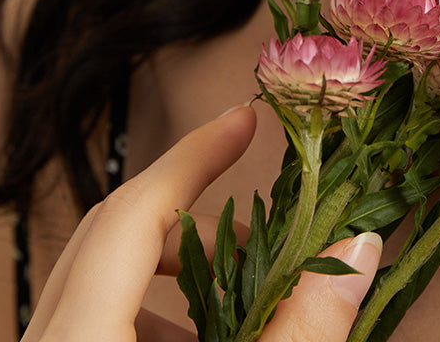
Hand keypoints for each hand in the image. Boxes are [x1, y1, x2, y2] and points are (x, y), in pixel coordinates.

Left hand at [23, 105, 382, 341]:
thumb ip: (300, 327)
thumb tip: (358, 247)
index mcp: (81, 339)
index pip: (132, 210)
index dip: (195, 155)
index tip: (244, 118)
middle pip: (109, 234)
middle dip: (192, 214)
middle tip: (264, 231)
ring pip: (96, 283)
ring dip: (174, 275)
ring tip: (245, 304)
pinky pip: (87, 324)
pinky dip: (144, 317)